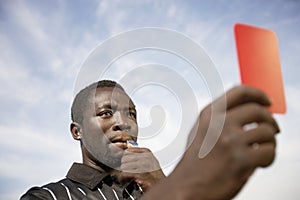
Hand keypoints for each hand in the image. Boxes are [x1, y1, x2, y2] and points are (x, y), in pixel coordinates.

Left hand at [118, 147, 165, 190]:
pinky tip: (126, 180)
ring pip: (124, 166)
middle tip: (126, 171)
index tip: (126, 163)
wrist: (162, 186)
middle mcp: (145, 157)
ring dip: (124, 173)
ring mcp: (143, 166)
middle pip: (124, 158)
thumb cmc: (155, 175)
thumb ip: (138, 155)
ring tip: (127, 176)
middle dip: (124, 166)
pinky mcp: (140, 175)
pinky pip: (125, 174)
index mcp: (147, 152)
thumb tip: (127, 150)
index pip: (127, 151)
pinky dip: (123, 178)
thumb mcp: (149, 160)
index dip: (125, 158)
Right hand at [141, 86, 279, 199]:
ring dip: (270, 142)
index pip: (239, 92)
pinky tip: (260, 163)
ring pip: (267, 131)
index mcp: (210, 115)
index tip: (267, 101)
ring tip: (262, 151)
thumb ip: (221, 118)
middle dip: (270, 120)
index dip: (258, 94)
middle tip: (273, 130)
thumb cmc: (196, 162)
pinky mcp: (242, 159)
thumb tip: (250, 111)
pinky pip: (269, 151)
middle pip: (258, 110)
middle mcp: (220, 124)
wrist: (188, 186)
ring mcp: (230, 140)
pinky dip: (269, 158)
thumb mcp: (202, 132)